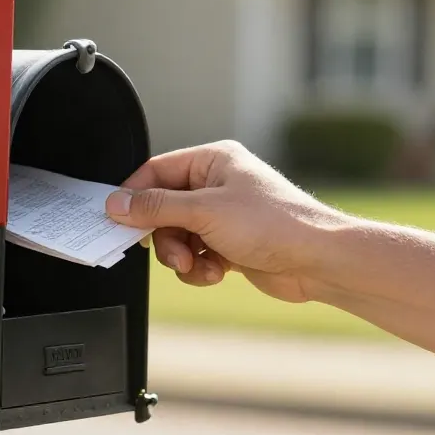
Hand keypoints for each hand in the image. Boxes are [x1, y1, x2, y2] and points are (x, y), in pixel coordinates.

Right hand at [105, 141, 340, 302]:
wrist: (318, 261)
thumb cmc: (274, 225)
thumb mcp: (204, 211)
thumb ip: (155, 207)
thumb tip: (116, 203)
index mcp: (213, 161)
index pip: (156, 172)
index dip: (134, 197)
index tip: (117, 219)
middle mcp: (217, 185)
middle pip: (163, 209)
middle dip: (165, 237)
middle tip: (173, 253)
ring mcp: (223, 216)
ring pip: (177, 237)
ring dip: (182, 257)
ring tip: (198, 265)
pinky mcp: (229, 244)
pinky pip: (195, 256)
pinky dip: (199, 268)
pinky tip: (216, 272)